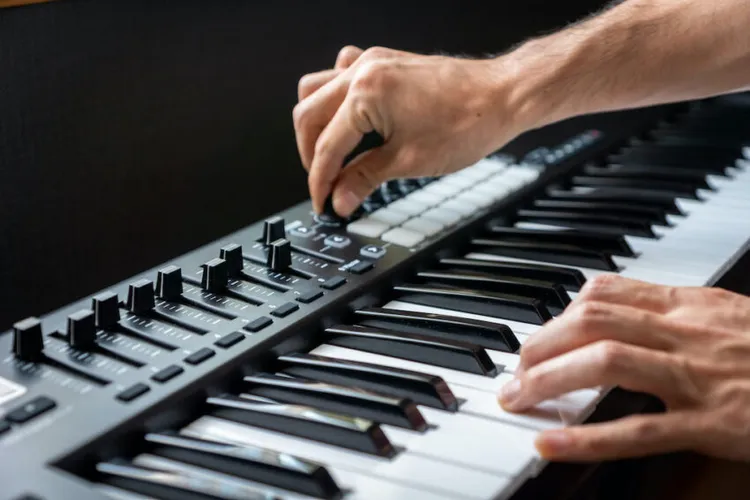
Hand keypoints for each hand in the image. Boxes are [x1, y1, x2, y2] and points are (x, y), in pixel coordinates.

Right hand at [293, 45, 526, 215]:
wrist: (502, 97)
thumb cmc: (468, 122)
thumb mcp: (409, 161)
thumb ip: (364, 179)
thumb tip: (340, 199)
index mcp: (365, 93)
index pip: (326, 146)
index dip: (320, 181)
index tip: (323, 202)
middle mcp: (363, 70)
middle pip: (308, 114)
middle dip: (311, 155)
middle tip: (325, 185)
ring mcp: (372, 61)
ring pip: (316, 89)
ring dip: (316, 124)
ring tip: (330, 155)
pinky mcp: (384, 62)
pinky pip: (341, 73)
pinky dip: (335, 98)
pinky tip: (348, 120)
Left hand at [498, 274, 749, 462]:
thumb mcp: (729, 318)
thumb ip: (678, 314)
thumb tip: (624, 314)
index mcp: (692, 306)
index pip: (606, 292)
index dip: (559, 313)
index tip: (538, 333)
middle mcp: (689, 332)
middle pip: (593, 321)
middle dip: (542, 342)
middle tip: (514, 367)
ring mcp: (699, 377)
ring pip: (606, 363)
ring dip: (549, 379)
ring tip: (517, 397)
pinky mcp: (714, 423)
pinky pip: (639, 429)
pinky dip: (588, 438)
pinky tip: (552, 444)